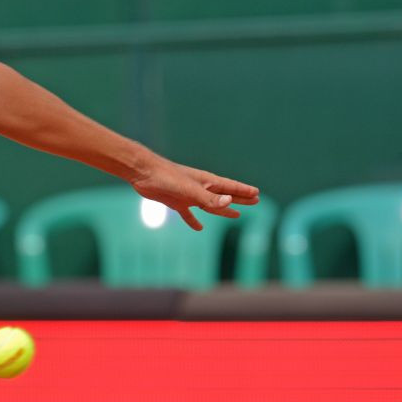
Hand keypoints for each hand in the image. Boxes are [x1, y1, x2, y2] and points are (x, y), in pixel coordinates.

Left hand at [130, 155, 259, 230]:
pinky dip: (194, 220)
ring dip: (223, 210)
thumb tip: (230, 203)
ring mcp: (188, 195)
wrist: (143, 173)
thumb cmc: (168, 178)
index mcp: (207, 182)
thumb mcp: (190, 190)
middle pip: (225, 195)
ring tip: (236, 215)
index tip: (257, 194)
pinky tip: (199, 227)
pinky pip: (188, 214)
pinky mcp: (175, 202)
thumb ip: (209, 199)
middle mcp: (200, 187)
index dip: (244, 191)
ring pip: (210, 205)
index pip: (231, 187)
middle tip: (255, 201)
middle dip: (239, 199)